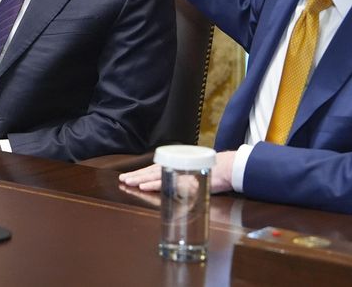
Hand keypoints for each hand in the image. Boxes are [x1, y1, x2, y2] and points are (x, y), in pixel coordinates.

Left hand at [118, 151, 236, 193]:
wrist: (229, 168)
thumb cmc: (214, 171)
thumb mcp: (194, 174)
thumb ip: (183, 179)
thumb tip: (172, 185)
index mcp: (177, 164)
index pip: (156, 169)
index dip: (142, 173)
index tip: (130, 176)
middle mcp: (177, 166)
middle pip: (153, 171)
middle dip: (137, 175)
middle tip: (123, 179)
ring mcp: (180, 172)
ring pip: (156, 175)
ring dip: (141, 179)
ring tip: (128, 182)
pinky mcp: (184, 180)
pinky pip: (166, 182)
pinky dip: (154, 184)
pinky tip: (144, 186)